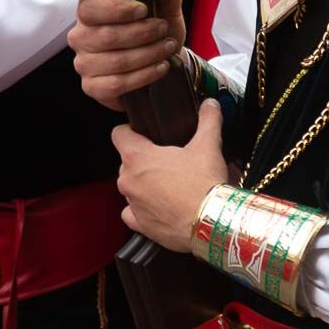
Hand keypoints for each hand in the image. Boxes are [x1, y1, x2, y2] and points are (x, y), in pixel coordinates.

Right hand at [68, 0, 186, 111]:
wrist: (159, 64)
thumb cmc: (155, 33)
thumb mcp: (165, 10)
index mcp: (89, 12)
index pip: (91, 9)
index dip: (117, 10)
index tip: (144, 9)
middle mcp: (79, 37)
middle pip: (107, 36)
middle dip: (142, 33)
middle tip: (164, 29)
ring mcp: (83, 64)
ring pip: (116, 62)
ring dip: (148, 54)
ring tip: (168, 48)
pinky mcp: (91, 87)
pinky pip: (116, 84)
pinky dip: (143, 76)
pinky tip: (161, 67)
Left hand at [113, 98, 227, 252]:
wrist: (210, 222)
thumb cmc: (204, 184)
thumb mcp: (209, 145)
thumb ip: (208, 120)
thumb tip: (210, 104)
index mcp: (137, 157)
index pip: (118, 134)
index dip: (131, 131)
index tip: (144, 133)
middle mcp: (127, 180)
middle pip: (127, 162)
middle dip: (144, 161)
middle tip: (169, 161)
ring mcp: (132, 204)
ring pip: (131, 188)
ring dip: (145, 185)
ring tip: (170, 185)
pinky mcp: (140, 225)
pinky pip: (133, 213)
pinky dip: (143, 210)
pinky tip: (160, 206)